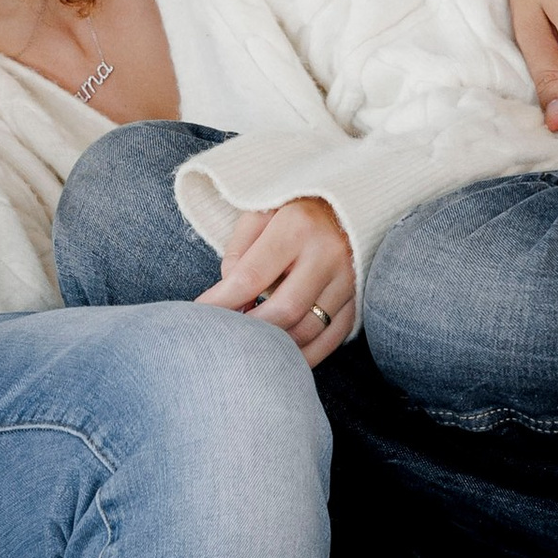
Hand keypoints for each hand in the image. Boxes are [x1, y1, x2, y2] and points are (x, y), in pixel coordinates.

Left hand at [197, 196, 354, 367]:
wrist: (344, 203)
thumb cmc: (291, 209)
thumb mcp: (258, 214)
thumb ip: (238, 253)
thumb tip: (230, 299)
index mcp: (297, 226)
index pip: (250, 277)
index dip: (221, 302)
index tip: (198, 316)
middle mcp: (328, 252)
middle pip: (283, 310)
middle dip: (250, 330)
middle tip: (225, 336)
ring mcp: (348, 278)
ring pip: (307, 329)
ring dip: (275, 344)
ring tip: (250, 343)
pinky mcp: (358, 298)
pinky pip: (332, 338)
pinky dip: (305, 353)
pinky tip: (282, 355)